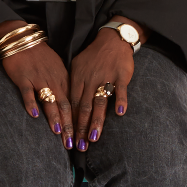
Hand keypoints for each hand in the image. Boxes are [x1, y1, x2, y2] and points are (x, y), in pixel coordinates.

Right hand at [0, 22, 73, 145]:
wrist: (23, 38)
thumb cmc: (41, 56)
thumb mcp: (57, 69)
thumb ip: (64, 86)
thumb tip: (71, 106)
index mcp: (64, 79)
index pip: (74, 104)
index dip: (78, 122)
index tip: (81, 137)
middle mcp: (54, 81)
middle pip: (64, 106)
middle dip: (69, 126)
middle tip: (72, 143)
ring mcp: (39, 79)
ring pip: (49, 100)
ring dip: (54, 117)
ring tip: (59, 132)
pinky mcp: (23, 77)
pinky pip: (28, 92)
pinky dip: (31, 103)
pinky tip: (35, 115)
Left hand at [68, 25, 137, 149]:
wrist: (112, 40)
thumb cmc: (94, 56)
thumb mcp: (77, 67)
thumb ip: (73, 85)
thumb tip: (66, 105)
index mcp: (78, 78)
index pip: (72, 104)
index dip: (70, 122)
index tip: (69, 139)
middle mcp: (90, 79)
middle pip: (84, 107)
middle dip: (81, 128)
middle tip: (80, 146)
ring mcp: (106, 77)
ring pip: (99, 102)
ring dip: (97, 121)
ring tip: (94, 137)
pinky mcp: (121, 75)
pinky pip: (120, 89)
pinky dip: (120, 100)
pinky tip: (119, 113)